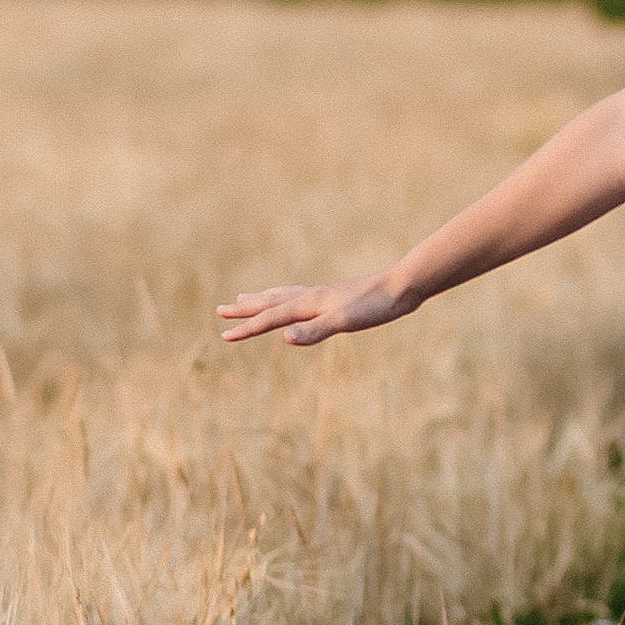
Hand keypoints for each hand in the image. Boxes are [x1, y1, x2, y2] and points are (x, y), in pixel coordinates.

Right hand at [216, 278, 406, 349]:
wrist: (403, 286)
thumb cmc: (376, 306)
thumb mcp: (346, 323)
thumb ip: (316, 331)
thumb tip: (285, 338)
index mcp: (310, 304)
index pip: (271, 318)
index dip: (247, 328)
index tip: (223, 336)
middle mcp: (312, 296)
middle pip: (271, 302)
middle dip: (245, 309)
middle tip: (220, 310)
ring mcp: (324, 294)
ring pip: (283, 295)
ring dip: (262, 298)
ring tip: (245, 297)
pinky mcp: (336, 296)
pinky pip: (300, 296)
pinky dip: (285, 298)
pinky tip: (294, 302)